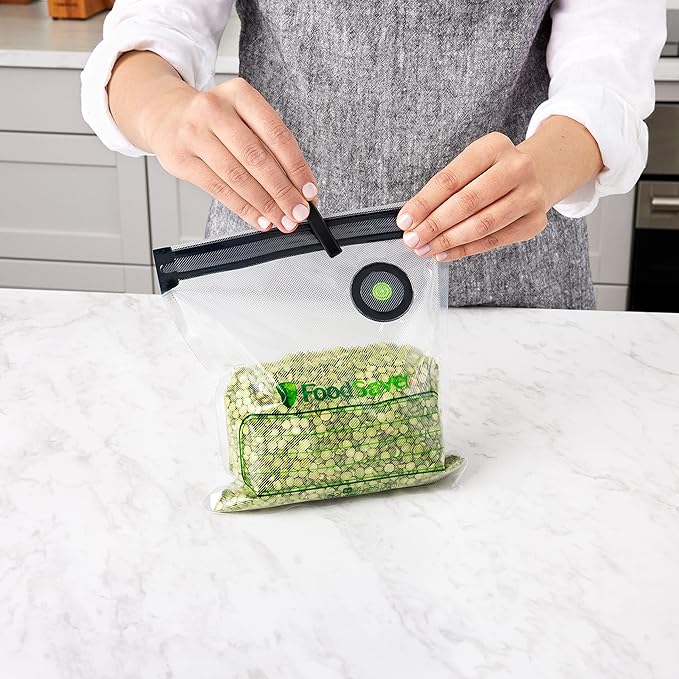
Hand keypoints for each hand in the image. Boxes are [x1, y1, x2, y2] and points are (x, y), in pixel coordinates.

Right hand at [142, 75, 316, 232]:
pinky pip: (220, 190)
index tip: (309, 191)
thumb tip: (299, 188)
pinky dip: (244, 208)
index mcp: (240, 95)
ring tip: (282, 220)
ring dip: (265, 205)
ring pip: (238, 177)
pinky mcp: (182, 160)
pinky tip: (259, 219)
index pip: (277, 135)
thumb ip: (270, 147)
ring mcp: (195, 134)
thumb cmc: (215, 120)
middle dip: (283, 191)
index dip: (297, 168)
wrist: (166, 115)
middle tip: (299, 211)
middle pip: (257, 158)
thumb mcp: (243, 118)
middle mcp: (215, 110)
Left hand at [397, 132, 547, 260]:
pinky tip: (446, 253)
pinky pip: (493, 240)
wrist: (540, 174)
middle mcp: (516, 168)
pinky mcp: (534, 221)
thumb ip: (446, 189)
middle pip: (466, 203)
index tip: (405, 220)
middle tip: (413, 239)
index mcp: (494, 146)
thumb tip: (414, 219)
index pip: (450, 179)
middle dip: (434, 225)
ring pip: (481, 225)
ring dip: (448, 241)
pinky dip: (465, 250)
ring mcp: (530, 195)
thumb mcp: (472, 165)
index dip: (424, 203)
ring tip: (426, 248)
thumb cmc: (494, 172)